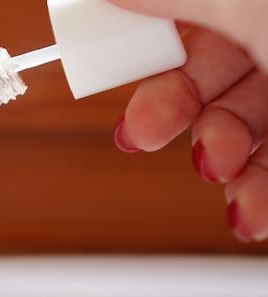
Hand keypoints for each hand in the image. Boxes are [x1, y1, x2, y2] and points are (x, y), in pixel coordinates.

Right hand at [109, 0, 267, 241]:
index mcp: (250, 1)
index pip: (179, 27)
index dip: (139, 47)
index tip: (105, 64)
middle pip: (203, 77)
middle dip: (167, 111)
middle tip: (141, 131)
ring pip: (239, 129)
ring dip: (215, 159)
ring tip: (214, 169)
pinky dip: (254, 196)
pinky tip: (244, 212)